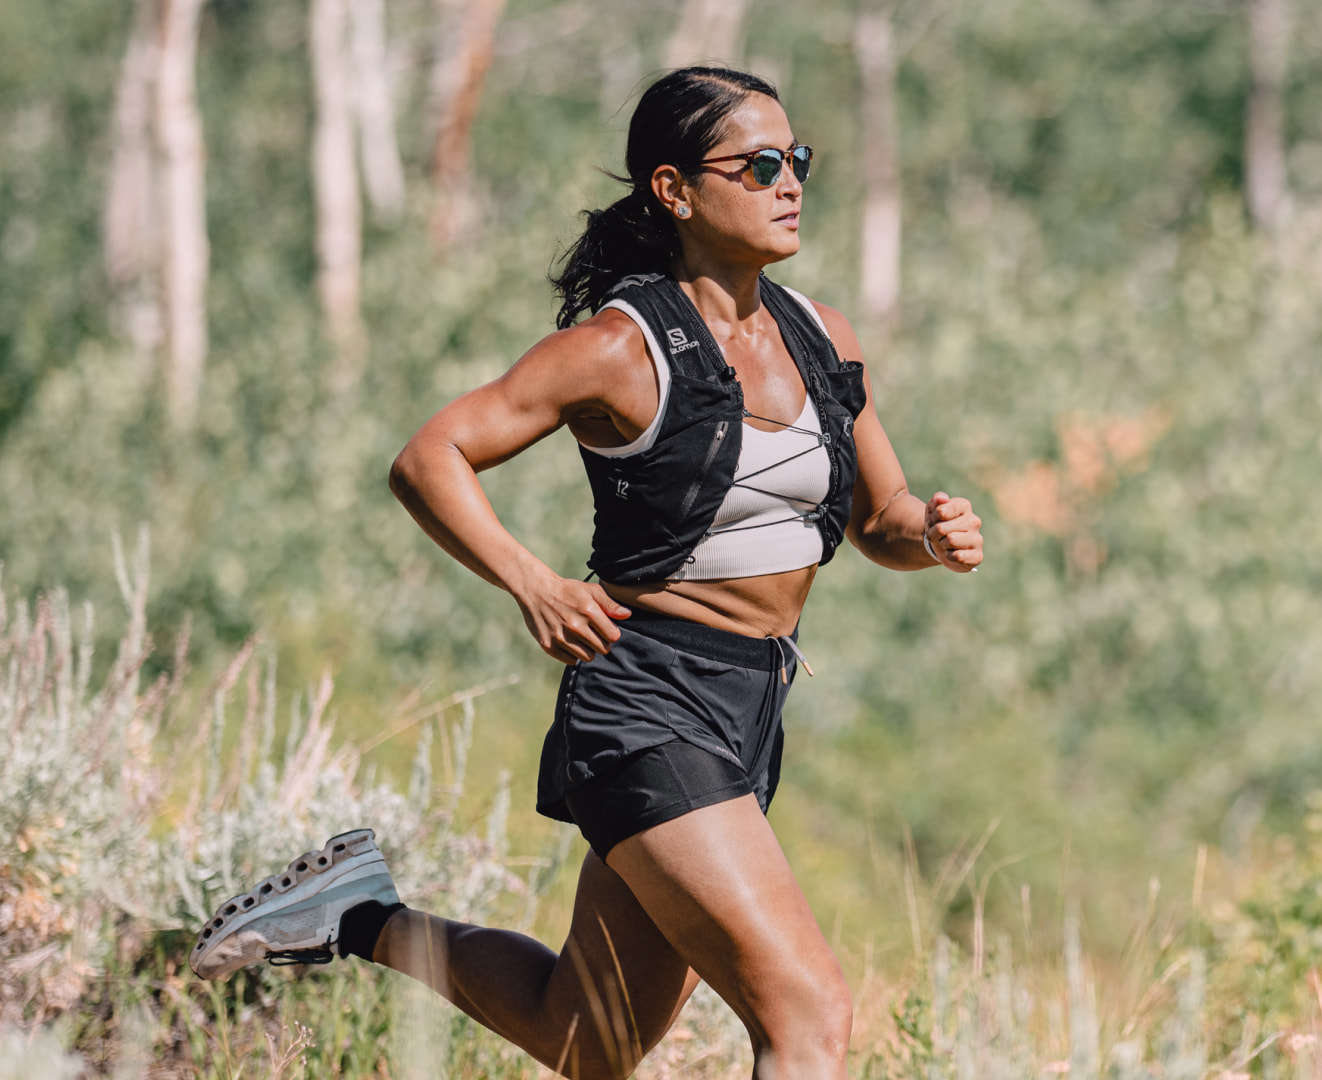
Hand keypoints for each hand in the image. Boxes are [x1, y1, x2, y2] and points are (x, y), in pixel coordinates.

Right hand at [514, 570, 631, 663]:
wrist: (536, 591)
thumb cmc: (567, 591)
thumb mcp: (590, 590)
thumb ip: (609, 603)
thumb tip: (627, 615)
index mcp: (588, 610)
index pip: (613, 636)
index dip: (611, 633)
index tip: (605, 628)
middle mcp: (575, 626)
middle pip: (603, 649)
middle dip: (601, 642)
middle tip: (592, 632)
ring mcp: (561, 637)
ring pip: (588, 657)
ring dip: (587, 649)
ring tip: (579, 636)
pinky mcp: (549, 646)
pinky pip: (571, 661)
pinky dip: (572, 654)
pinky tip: (568, 640)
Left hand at [924, 492, 982, 572]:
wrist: (941, 544)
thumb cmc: (938, 524)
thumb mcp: (932, 510)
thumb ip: (936, 500)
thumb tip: (942, 498)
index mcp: (964, 506)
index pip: (941, 511)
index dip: (931, 519)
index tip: (933, 521)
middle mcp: (974, 521)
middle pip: (942, 528)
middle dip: (933, 533)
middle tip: (937, 534)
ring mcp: (978, 539)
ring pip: (951, 541)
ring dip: (941, 544)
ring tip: (945, 543)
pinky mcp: (978, 555)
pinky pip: (958, 557)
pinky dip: (949, 556)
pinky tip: (952, 553)